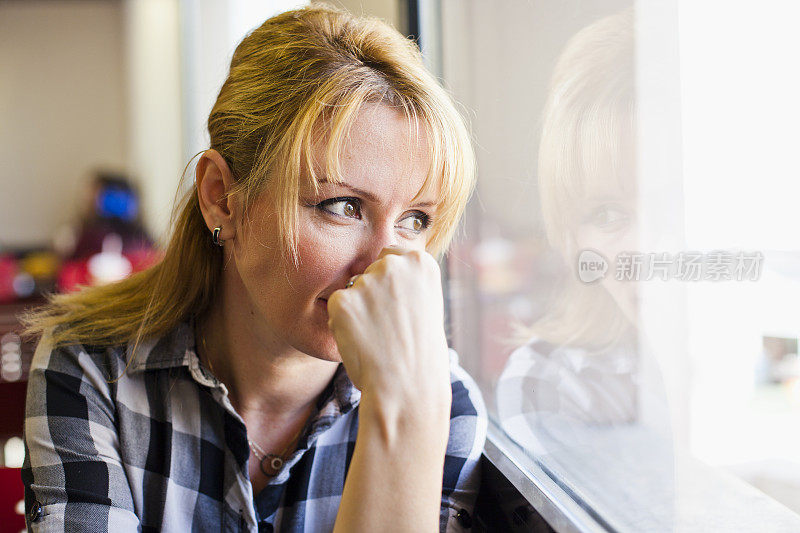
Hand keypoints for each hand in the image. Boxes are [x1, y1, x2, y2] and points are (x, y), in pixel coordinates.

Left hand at [326, 247, 450, 405]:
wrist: (409, 386)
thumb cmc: (420, 352)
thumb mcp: (426, 304)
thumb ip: (406, 282)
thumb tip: (379, 272)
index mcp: (420, 262)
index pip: (390, 255)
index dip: (390, 283)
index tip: (397, 306)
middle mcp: (393, 265)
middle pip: (369, 270)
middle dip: (371, 293)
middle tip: (387, 326)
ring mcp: (367, 281)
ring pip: (351, 290)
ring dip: (357, 310)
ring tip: (377, 337)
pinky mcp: (343, 300)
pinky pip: (336, 308)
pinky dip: (343, 324)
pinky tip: (361, 341)